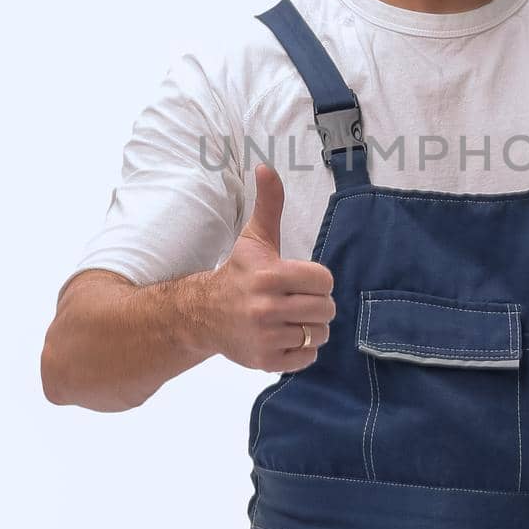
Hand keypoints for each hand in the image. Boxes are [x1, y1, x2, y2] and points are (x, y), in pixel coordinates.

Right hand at [204, 164, 334, 372]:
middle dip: (317, 304)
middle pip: (326, 309)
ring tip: (292, 318)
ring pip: (319, 334)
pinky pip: (307, 358)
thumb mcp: (254, 238)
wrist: (202, 314)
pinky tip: (285, 336)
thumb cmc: (239, 273)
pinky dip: (302, 349)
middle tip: (298, 300)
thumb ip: (268, 204)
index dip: (317, 280)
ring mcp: (266, 337)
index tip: (302, 279)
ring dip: (311, 327)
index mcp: (269, 276)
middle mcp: (267, 309)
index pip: (324, 281)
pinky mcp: (265, 361)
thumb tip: (266, 167)